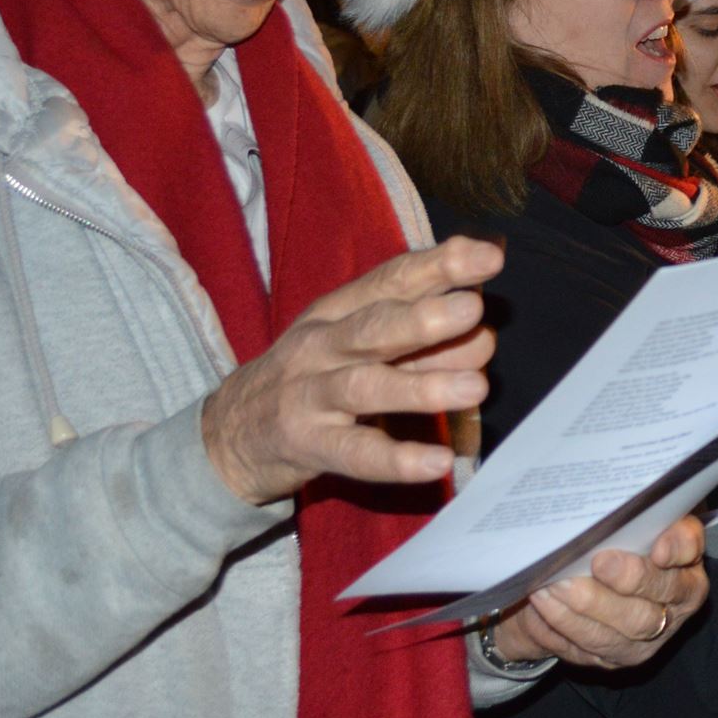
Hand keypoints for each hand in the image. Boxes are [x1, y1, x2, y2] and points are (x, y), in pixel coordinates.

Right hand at [201, 238, 502, 506]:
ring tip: (476, 386)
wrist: (228, 433)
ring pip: (366, 386)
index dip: (438, 266)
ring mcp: (310, 396)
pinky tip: (438, 461)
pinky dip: (396, 459)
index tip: (489, 256)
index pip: (390, 281)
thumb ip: (420, 341)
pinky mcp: (307, 445)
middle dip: (424, 316)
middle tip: (474, 309)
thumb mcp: (357, 346)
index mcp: (339, 312)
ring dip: (421, 386)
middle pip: (373, 326)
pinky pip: (354, 453)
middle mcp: (322, 345)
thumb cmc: (312, 379)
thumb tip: (485, 335)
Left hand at [491, 516, 710, 670]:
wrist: (591, 576)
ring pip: (615, 636)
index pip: (689, 552)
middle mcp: (674, 607)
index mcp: (687, 563)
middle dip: (621, 587)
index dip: (677, 551)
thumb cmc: (617, 536)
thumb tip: (619, 496)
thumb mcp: (634, 514)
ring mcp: (645, 639)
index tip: (658, 547)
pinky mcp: (615, 658)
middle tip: (594, 563)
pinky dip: (561, 628)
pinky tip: (543, 606)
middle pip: (650, 607)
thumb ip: (636, 506)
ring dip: (579, 612)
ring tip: (552, 586)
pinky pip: (587, 650)